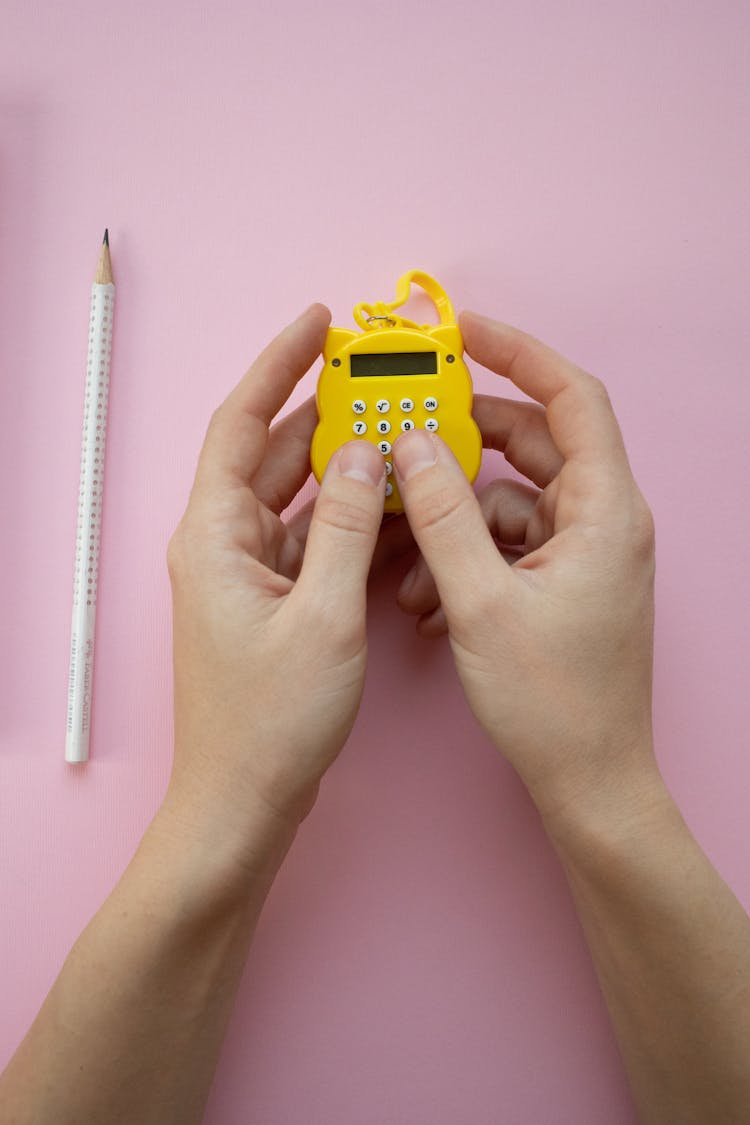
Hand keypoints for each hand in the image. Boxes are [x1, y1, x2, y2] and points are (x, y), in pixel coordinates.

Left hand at [165, 305, 387, 847]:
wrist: (244, 801)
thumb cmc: (272, 721)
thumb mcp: (324, 614)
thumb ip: (349, 525)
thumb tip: (371, 452)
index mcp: (214, 535)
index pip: (240, 422)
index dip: (278, 365)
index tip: (318, 323)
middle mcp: (221, 543)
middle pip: (271, 453)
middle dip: (323, 412)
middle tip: (378, 378)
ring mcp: (245, 573)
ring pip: (296, 495)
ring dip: (342, 467)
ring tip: (396, 435)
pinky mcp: (270, 600)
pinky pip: (310, 537)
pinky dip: (347, 518)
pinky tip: (391, 507)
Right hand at [392, 311, 659, 826]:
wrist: (587, 781)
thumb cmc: (553, 702)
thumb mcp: (481, 600)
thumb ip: (441, 514)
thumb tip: (410, 444)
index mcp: (605, 511)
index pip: (570, 397)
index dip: (519, 353)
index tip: (464, 333)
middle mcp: (602, 521)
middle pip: (529, 447)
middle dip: (461, 448)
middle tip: (405, 441)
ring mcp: (583, 553)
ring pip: (508, 501)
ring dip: (452, 523)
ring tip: (406, 567)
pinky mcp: (562, 582)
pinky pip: (506, 544)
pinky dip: (464, 558)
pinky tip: (427, 600)